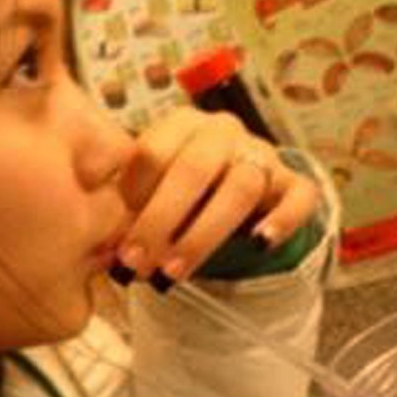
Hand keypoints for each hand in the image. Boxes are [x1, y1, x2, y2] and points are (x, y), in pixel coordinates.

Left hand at [111, 108, 319, 291]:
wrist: (225, 190)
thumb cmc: (174, 190)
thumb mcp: (145, 189)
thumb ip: (124, 204)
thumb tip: (98, 243)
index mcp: (180, 124)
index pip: (153, 151)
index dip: (132, 197)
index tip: (115, 235)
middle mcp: (222, 131)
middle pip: (194, 169)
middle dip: (161, 222)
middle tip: (136, 263)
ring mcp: (262, 153)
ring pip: (241, 187)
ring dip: (204, 234)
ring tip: (173, 272)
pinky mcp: (293, 181)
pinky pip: (298, 196)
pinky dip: (281, 220)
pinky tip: (259, 244)